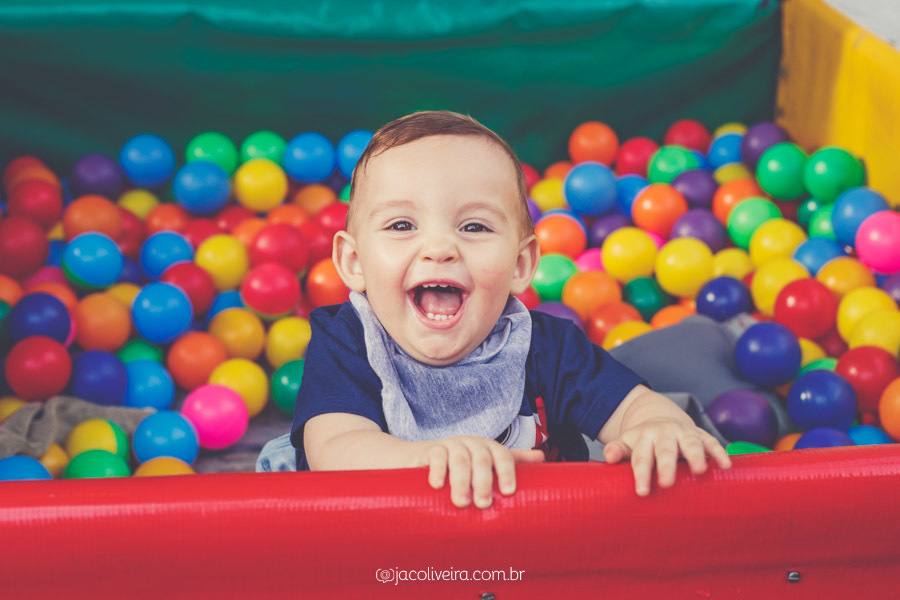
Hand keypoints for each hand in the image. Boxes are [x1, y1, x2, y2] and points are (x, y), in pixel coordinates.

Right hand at [421, 436, 544, 508]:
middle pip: (481, 459)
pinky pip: (436, 456)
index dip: (507, 472)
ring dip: (461, 481)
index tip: (509, 492)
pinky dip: (438, 470)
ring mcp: (452, 444)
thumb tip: (542, 457)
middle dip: (483, 482)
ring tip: (462, 503)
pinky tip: (438, 485)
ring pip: (460, 460)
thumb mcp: (489, 461)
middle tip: (483, 504)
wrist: (426, 457)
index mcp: (490, 447)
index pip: (503, 456)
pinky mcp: (432, 449)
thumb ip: (514, 459)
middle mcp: (473, 443)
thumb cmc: (465, 464)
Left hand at [602, 418, 731, 496]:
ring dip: (695, 456)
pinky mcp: (701, 435)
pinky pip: (711, 442)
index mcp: (644, 437)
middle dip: (666, 465)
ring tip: (700, 471)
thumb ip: (617, 450)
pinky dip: (719, 453)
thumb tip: (607, 456)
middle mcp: (665, 433)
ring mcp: (684, 433)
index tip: (641, 492)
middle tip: (666, 483)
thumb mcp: (627, 443)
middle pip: (665, 449)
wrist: (661, 418)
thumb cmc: (642, 442)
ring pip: (691, 443)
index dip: (641, 474)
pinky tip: (726, 466)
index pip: (641, 457)